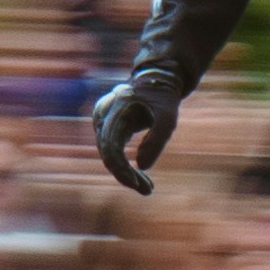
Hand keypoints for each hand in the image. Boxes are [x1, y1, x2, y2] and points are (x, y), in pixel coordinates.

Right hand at [88, 70, 189, 196]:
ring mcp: (101, 121)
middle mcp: (102, 116)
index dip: (123, 171)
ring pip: (108, 155)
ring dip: (126, 173)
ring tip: (147, 187)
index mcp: (115, 110)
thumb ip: (157, 140)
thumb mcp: (168, 117)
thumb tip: (142, 166)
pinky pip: (111, 150)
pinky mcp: (105, 127)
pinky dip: (124, 164)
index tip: (140, 186)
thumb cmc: (163, 97)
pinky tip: (139, 175)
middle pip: (108, 155)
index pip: (111, 149)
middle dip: (127, 176)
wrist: (156, 79)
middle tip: (148, 190)